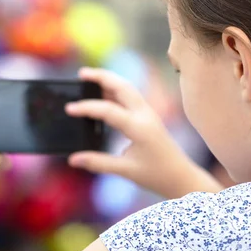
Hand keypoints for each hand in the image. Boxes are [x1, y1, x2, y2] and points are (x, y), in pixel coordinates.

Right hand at [66, 68, 222, 198]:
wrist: (181, 177)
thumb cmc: (156, 175)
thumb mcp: (125, 170)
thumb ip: (98, 163)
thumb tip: (73, 159)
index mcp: (139, 128)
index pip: (108, 110)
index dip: (87, 108)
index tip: (69, 109)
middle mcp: (145, 115)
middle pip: (122, 86)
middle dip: (102, 77)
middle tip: (81, 74)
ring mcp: (149, 113)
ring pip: (128, 88)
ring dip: (109, 80)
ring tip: (89, 78)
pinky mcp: (149, 116)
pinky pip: (131, 97)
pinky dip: (116, 91)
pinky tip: (103, 94)